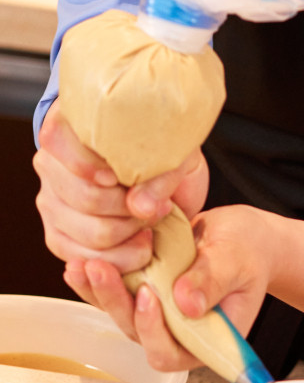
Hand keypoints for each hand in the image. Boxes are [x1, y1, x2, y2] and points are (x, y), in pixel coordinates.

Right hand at [34, 100, 208, 272]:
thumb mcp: (174, 150)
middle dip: (128, 208)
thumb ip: (161, 174)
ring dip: (130, 234)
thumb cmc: (164, 151)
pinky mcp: (57, 234)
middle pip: (83, 196)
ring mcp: (50, 200)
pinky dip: (120, 258)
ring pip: (87, 232)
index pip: (56, 141)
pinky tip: (140, 243)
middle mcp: (51, 163)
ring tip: (151, 221)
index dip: (90, 164)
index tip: (121, 176)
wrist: (162, 172)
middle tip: (158, 205)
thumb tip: (139, 206)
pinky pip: (82, 257)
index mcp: (70, 124)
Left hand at [62, 204, 275, 373]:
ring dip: (100, 292)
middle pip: (138, 334)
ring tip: (83, 264)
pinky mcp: (144, 297)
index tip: (148, 294)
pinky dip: (97, 282)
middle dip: (117, 304)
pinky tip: (81, 263)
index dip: (153, 331)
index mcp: (207, 337)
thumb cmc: (248, 250)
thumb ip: (213, 280)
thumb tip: (186, 303)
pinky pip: (118, 296)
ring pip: (122, 315)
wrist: (241, 236)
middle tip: (102, 269)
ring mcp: (159, 317)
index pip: (171, 352)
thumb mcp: (237, 259)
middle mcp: (178, 334)